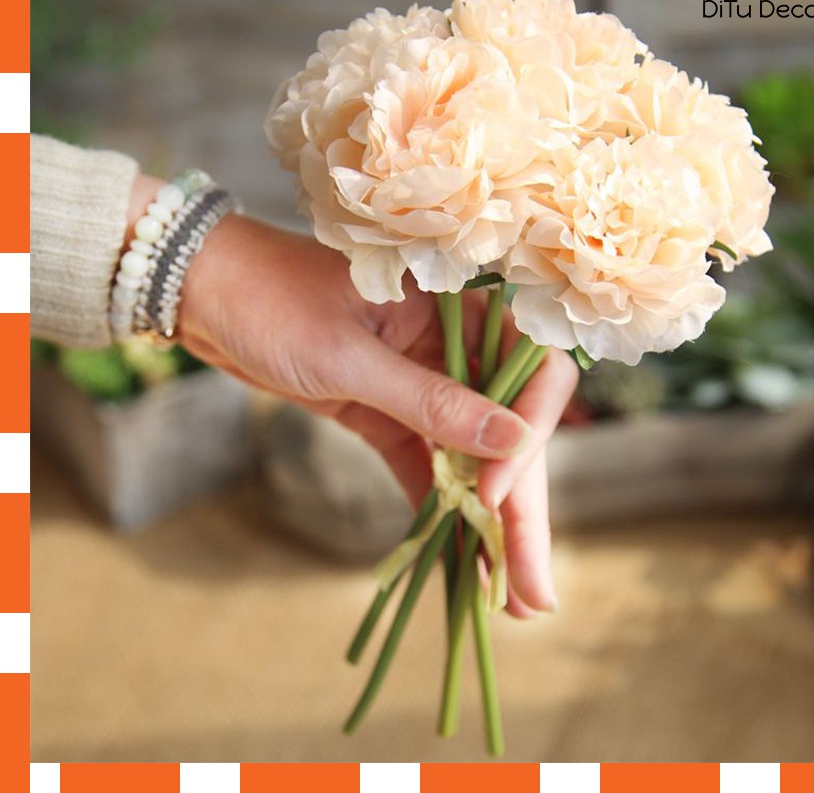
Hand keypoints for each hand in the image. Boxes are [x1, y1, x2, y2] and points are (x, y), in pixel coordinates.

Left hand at [167, 207, 575, 615]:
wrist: (204, 293)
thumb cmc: (270, 299)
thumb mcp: (349, 355)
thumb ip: (429, 401)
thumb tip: (512, 439)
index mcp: (458, 306)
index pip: (532, 370)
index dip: (527, 435)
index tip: (495, 493)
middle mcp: (453, 345)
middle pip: (507, 430)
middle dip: (520, 509)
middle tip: (532, 591)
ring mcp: (421, 382)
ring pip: (471, 456)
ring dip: (486, 523)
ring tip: (503, 596)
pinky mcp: (387, 412)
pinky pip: (426, 463)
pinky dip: (439, 509)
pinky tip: (457, 559)